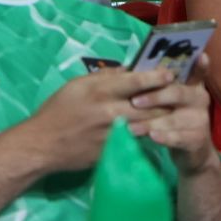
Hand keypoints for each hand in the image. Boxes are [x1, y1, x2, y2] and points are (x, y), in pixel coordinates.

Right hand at [28, 68, 173, 174]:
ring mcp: (114, 135)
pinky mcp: (113, 151)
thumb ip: (103, 77)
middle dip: (166, 99)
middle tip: (179, 94)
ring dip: (161, 117)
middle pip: (150, 105)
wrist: (42, 146)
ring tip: (172, 110)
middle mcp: (111, 113)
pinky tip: (155, 129)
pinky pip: (136, 140)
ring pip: (148, 124)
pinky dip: (146, 133)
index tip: (171, 73)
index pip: (136, 81)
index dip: (157, 76)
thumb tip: (127, 70)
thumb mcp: (76, 85)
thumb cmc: (57, 110)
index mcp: (101, 92)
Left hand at [129, 55, 215, 173]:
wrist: (193, 153)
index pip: (198, 72)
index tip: (201, 55)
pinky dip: (164, 138)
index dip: (200, 65)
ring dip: (150, 122)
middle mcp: (200, 100)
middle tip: (134, 101)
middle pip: (177, 93)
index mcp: (193, 87)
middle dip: (154, 97)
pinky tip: (151, 137)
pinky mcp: (197, 140)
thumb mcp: (170, 102)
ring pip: (173, 119)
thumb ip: (160, 87)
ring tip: (131, 127)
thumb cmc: (174, 120)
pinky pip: (178, 138)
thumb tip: (130, 71)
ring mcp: (200, 120)